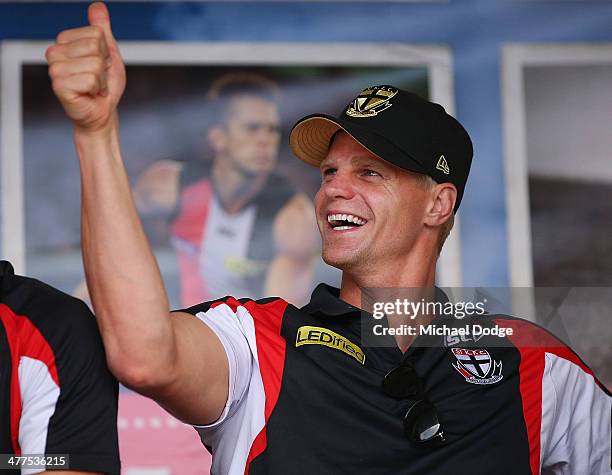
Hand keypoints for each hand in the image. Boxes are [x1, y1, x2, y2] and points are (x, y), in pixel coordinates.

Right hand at [47, 2, 125, 134]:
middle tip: (98, 78)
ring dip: (101, 79)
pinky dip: (97, 89)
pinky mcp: (59, 85)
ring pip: (94, 63)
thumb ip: (102, 29)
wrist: (102, 112)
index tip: (101, 65)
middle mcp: (55, 52)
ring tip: (94, 87)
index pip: (96, 33)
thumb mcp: (108, 53)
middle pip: (94, 46)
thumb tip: (98, 7)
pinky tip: (90, 94)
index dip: (106, 52)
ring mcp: (55, 69)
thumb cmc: (104, 86)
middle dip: (104, 65)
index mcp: (65, 41)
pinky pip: (90, 79)